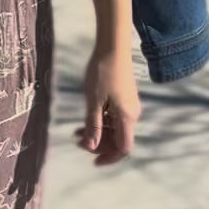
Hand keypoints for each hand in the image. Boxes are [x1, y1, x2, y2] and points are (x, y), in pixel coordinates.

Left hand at [74, 47, 140, 165]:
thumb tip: (91, 147)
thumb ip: (93, 125)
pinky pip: (114, 118)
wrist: (113, 48)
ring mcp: (128, 106)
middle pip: (118, 140)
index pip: (124, 148)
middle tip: (78, 140)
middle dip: (99, 144)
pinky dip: (101, 122)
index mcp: (127, 117)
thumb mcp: (94, 102)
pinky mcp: (124, 99)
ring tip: (77, 131)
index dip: (110, 157)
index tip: (93, 161)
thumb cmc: (103, 73)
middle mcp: (131, 115)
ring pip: (115, 129)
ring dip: (98, 133)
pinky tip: (85, 120)